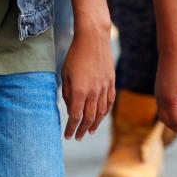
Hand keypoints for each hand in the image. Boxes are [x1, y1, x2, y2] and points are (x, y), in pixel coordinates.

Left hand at [60, 21, 114, 139]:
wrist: (93, 38)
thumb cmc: (75, 55)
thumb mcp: (65, 74)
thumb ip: (67, 93)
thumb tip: (70, 108)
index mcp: (79, 91)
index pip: (75, 116)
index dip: (71, 128)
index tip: (67, 136)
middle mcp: (93, 92)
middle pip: (88, 118)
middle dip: (82, 130)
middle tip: (78, 137)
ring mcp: (104, 87)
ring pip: (101, 112)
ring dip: (94, 124)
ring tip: (89, 131)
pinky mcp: (111, 82)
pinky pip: (109, 102)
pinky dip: (105, 112)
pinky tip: (101, 117)